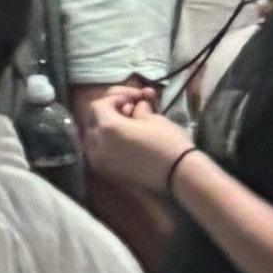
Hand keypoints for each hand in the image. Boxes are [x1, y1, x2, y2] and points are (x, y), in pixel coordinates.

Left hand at [79, 85, 194, 193]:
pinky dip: (108, 144)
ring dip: (107, 129)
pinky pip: (99, 153)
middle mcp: (96, 145)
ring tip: (129, 125)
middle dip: (110, 113)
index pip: (99, 106)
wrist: (179, 174)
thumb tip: (136, 105)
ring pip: (94, 138)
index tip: (132, 98)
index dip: (115, 98)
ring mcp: (99, 161)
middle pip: (93, 121)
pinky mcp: (107, 172)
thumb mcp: (154, 119)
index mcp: (106, 127)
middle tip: (130, 109)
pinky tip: (126, 140)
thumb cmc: (168, 142)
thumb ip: (138, 109)